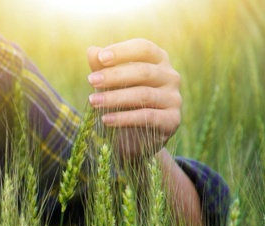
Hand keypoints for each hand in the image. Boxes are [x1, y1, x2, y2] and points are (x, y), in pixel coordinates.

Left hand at [86, 38, 180, 160]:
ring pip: (144, 94)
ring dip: (115, 97)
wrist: (133, 138)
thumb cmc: (121, 102)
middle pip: (143, 71)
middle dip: (114, 75)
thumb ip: (103, 68)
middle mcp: (170, 76)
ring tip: (93, 101)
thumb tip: (92, 50)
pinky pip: (147, 116)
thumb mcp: (110, 84)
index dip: (123, 52)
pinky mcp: (172, 120)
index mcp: (158, 60)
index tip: (101, 58)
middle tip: (91, 80)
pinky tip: (105, 119)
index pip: (144, 48)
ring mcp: (174, 98)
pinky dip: (124, 118)